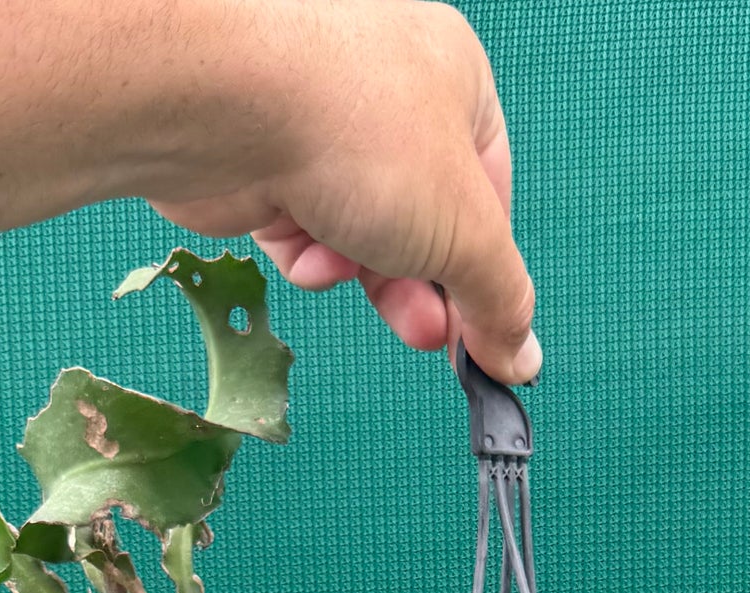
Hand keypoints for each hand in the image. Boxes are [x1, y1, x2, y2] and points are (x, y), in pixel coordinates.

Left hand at [148, 0, 538, 382]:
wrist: (227, 100)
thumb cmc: (359, 131)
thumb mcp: (466, 233)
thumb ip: (501, 300)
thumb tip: (522, 358)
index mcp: (453, 77)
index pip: (489, 190)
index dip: (487, 267)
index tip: (487, 334)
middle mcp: (386, 89)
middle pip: (424, 217)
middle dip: (427, 286)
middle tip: (433, 338)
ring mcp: (319, 122)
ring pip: (362, 228)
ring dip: (368, 274)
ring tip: (369, 290)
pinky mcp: (263, 158)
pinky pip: (303, 227)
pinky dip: (311, 253)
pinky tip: (311, 253)